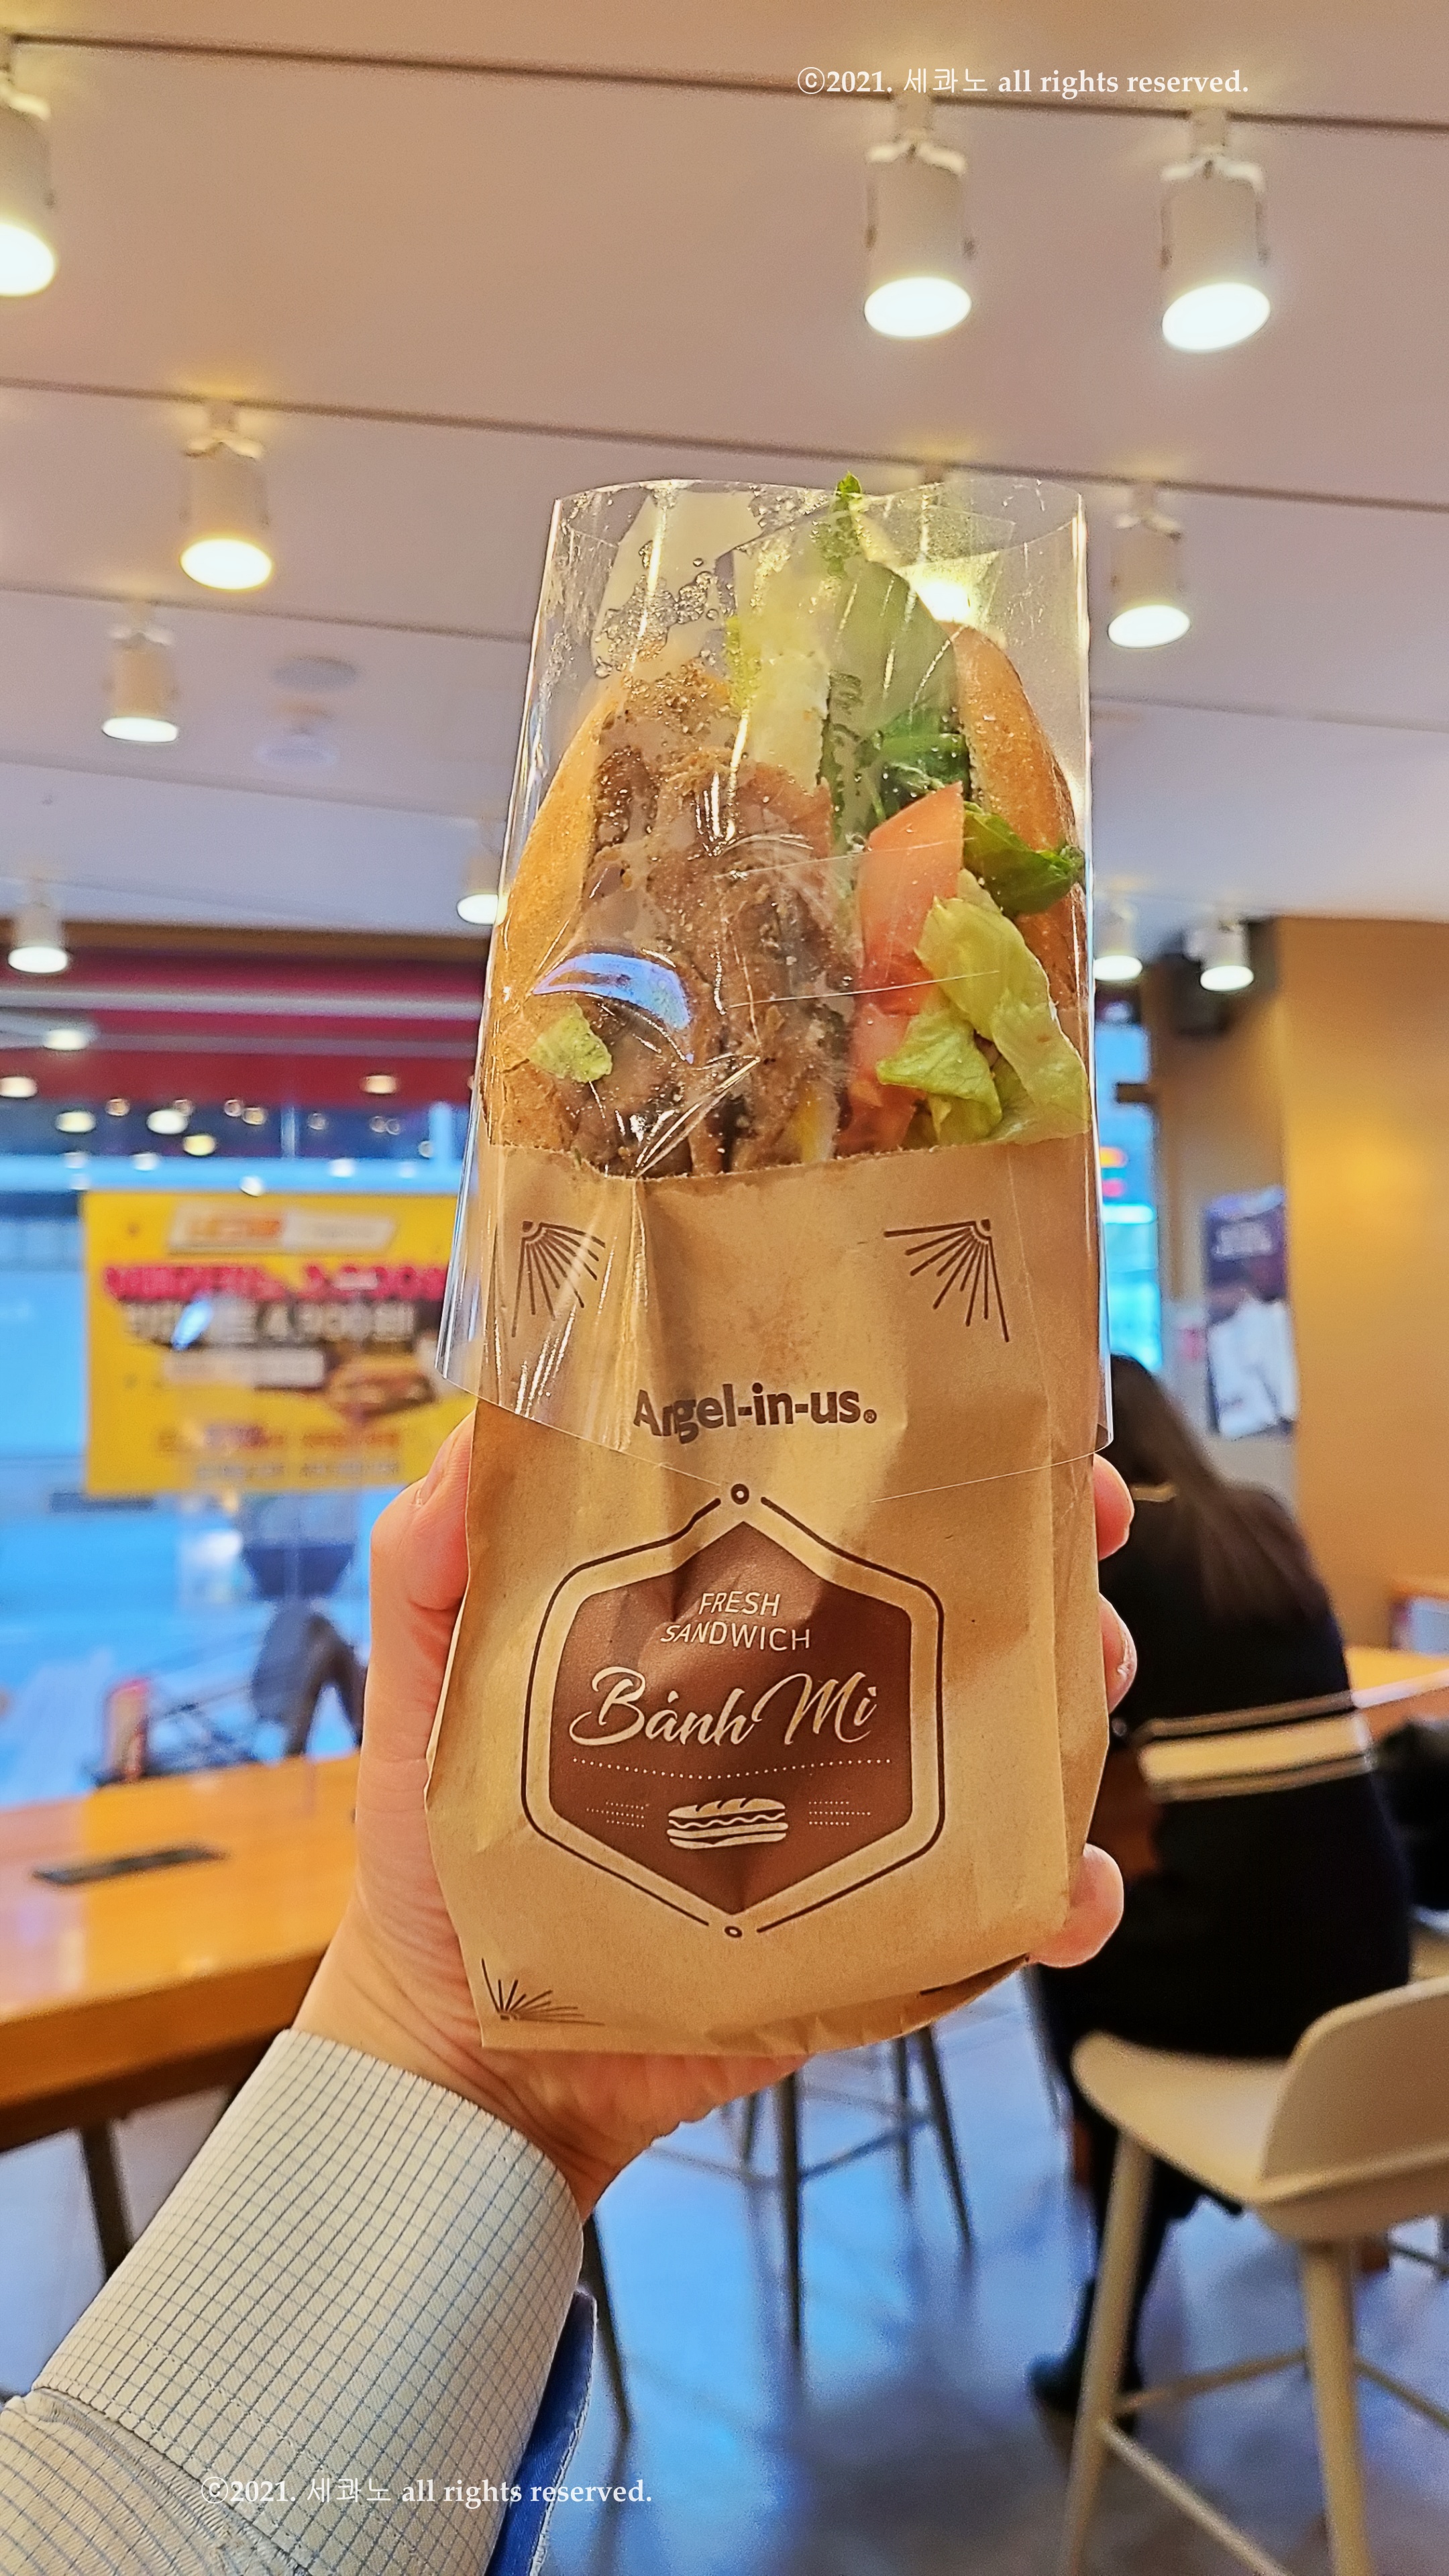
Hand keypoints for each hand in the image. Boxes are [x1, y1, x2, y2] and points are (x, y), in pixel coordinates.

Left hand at [297, 1423, 1134, 2210]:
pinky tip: (1066, 1886)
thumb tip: (492, 1411)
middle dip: (1044, 1546)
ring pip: (1009, 1725)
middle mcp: (805, 1693)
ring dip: (1070, 1693)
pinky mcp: (884, 1926)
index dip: (924, 1436)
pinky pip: (1005, 1902)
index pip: (837, 1494)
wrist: (467, 2056)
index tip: (989, 1392)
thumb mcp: (420, 1677)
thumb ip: (435, 1553)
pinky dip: (1061, 1890)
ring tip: (1082, 1684)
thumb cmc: (438, 1849)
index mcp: (717, 1612)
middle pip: (960, 1593)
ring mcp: (859, 1809)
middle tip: (1079, 1526)